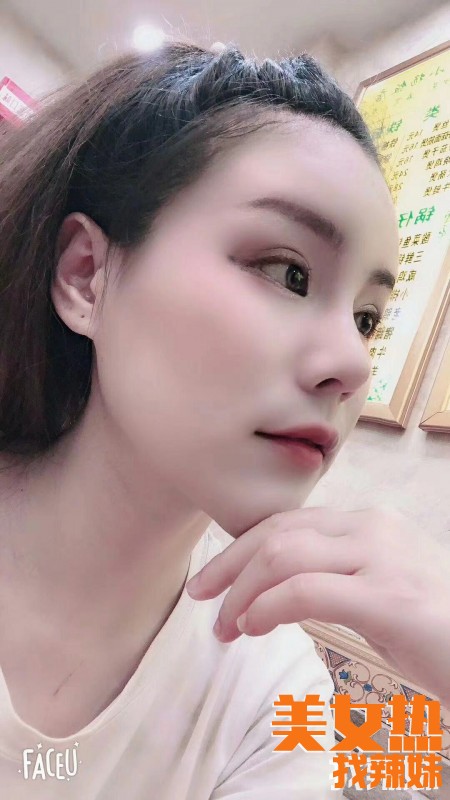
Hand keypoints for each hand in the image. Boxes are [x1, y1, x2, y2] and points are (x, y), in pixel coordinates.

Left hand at [186, 507, 449, 708]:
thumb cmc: (434, 629)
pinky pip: (304, 592)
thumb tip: (274, 590)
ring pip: (283, 556)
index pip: (287, 523)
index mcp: (368, 523)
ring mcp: (382, 558)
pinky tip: (253, 628)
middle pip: (277, 533)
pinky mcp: (388, 597)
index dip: (239, 548)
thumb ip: (334, 576)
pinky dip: (266, 608)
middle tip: (201, 597)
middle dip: (229, 566)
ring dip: (242, 593)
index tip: (212, 578)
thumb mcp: (378, 588)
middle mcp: (372, 528)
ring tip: (226, 625)